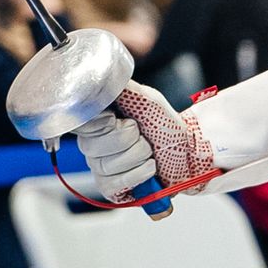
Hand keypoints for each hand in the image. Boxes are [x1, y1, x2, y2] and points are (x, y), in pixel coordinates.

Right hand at [76, 82, 215, 202]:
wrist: (186, 149)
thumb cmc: (164, 125)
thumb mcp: (147, 99)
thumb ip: (124, 89)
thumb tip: (103, 80)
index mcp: (96, 120)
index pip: (80, 123)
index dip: (102, 123)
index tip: (118, 119)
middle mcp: (91, 143)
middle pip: (94, 146)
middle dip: (130, 139)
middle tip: (142, 135)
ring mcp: (98, 167)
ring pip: (106, 166)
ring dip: (138, 156)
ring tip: (149, 151)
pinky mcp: (109, 187)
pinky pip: (114, 184)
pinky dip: (138, 175)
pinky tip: (149, 168)